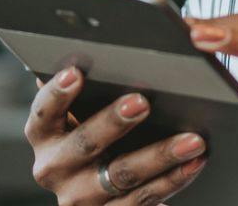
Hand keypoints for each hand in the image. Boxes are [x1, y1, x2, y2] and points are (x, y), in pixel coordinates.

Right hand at [23, 66, 208, 203]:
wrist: (95, 190)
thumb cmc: (90, 130)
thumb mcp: (79, 111)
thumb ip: (85, 86)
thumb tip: (101, 47)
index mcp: (43, 135)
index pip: (43, 112)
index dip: (57, 93)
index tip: (76, 73)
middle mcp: (53, 168)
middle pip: (85, 144)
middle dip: (114, 122)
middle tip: (142, 101)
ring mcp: (80, 197)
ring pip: (122, 175)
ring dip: (160, 155)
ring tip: (192, 139)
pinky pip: (144, 199)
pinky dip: (173, 180)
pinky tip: (194, 162)